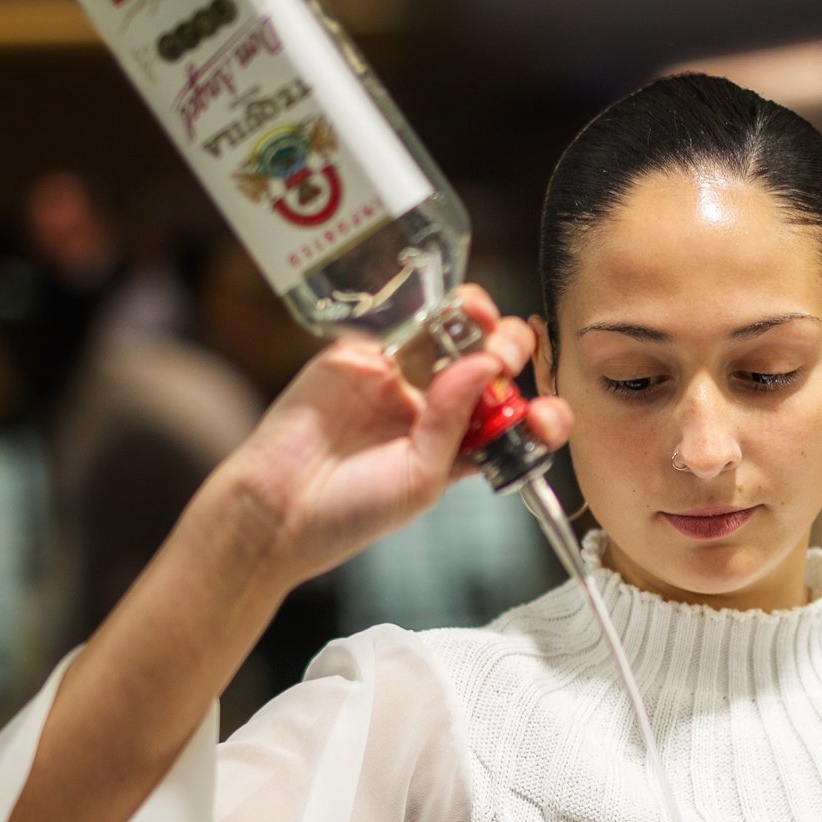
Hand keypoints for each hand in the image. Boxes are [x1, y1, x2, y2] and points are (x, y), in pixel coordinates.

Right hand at [215, 284, 570, 590]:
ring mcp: (397, 378)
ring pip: (449, 334)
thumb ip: (455, 422)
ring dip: (475, 318)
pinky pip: (398, 322)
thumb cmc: (350, 513)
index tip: (546, 412)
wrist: (276, 509)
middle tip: (504, 353)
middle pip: (488, 364)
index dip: (539, 410)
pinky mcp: (358, 355)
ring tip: (478, 319)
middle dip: (510, 351)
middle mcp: (434, 409)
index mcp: (460, 448)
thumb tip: (485, 364)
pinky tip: (437, 311)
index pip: (513, 418)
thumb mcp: (422, 478)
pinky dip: (422, 308)